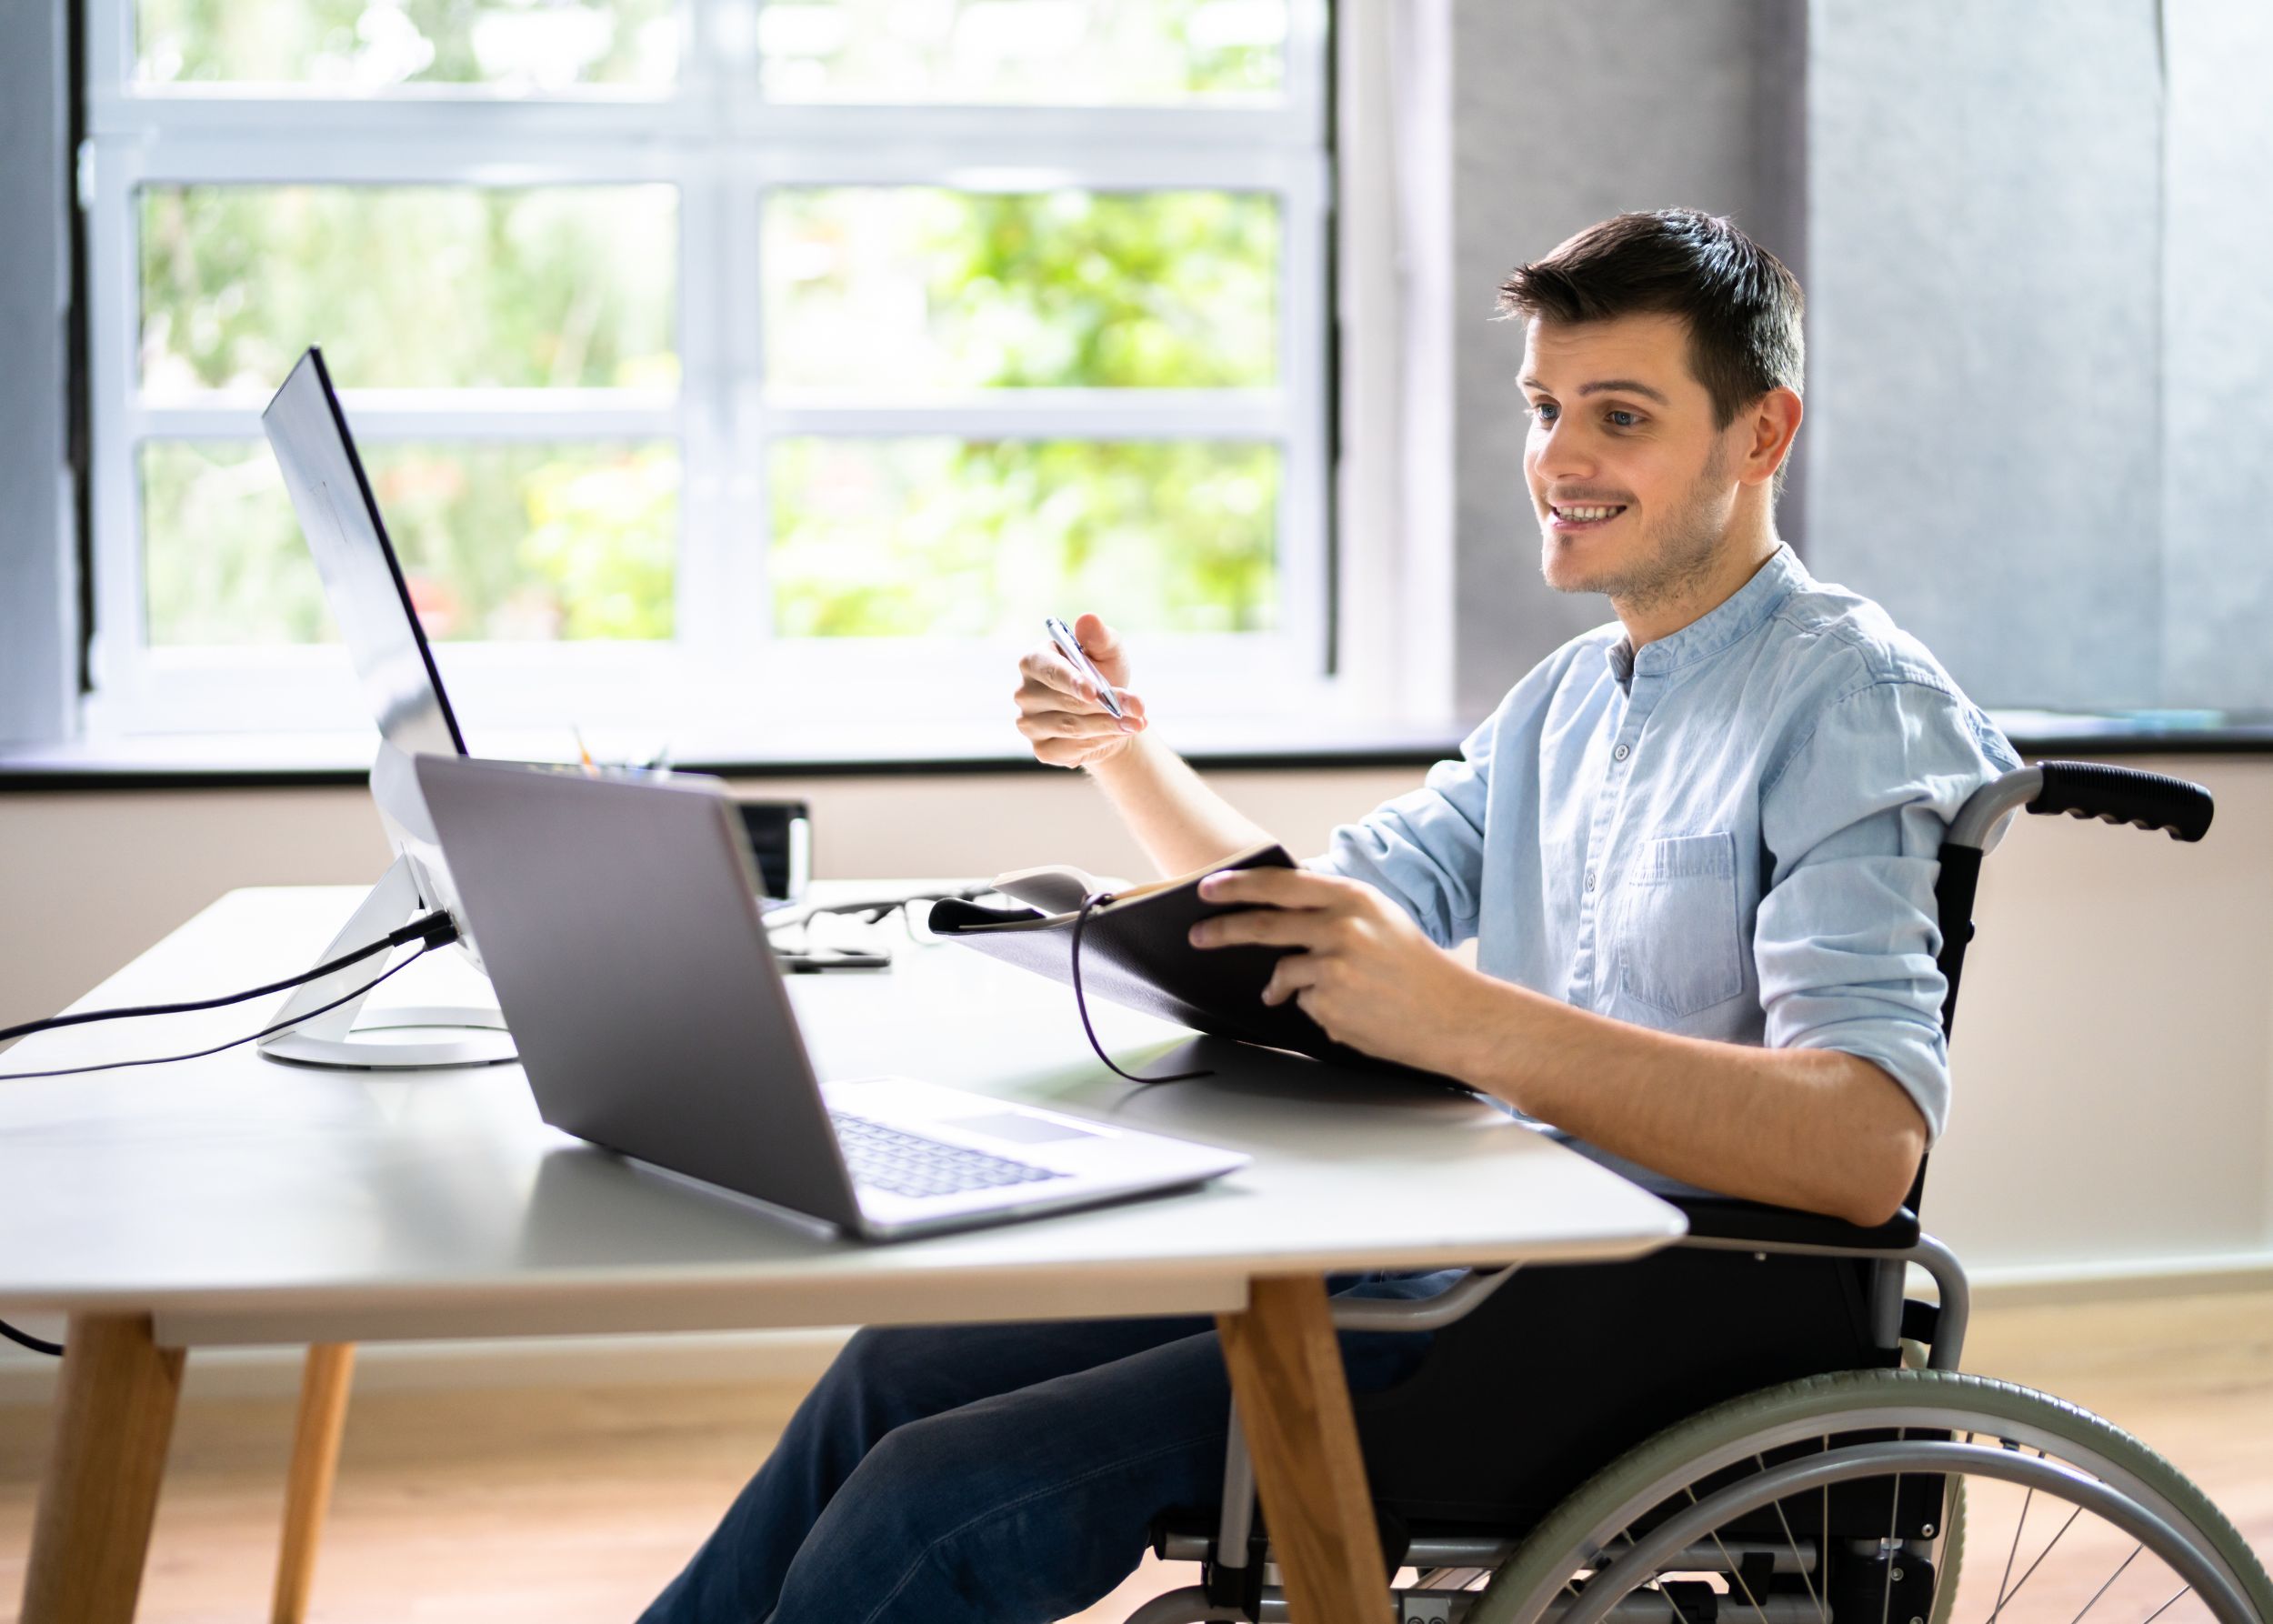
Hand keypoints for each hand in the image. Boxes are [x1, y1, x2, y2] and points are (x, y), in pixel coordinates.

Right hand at [1012, 612, 1149, 768]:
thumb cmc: (1103, 675)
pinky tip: (1117, 734)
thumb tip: (1088, 619)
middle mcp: (1024, 693)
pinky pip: (1071, 750)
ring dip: (1108, 725)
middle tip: (1138, 707)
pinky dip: (1100, 742)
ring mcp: (1028, 724)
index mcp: (1033, 661)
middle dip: (1106, 705)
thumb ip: (1099, 637)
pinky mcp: (1040, 749)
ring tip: (1137, 722)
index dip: (1072, 681)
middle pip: (1064, 702)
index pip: (1049, 671)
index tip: (1097, 692)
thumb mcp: (1108, 652)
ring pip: (1071, 728)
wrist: (1108, 714)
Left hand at [1187, 867, 1479, 1069]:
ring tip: (1310, 992)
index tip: (1207, 887)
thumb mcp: (1379, 919)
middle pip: (1262, 925)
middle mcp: (1342, 928)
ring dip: (1282, 985)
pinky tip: (1350, 1010)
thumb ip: (1331, 910)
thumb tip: (1276, 910)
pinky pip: (1303, 1004)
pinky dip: (1317, 1008)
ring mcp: (1335, 969)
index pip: (1281, 884)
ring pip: (1283, 972)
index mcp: (1354, 899)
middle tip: (1197, 935)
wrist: (1455, 1016)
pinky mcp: (1332, 1006)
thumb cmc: (1416, 967)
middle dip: (1221, 930)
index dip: (1238, 885)